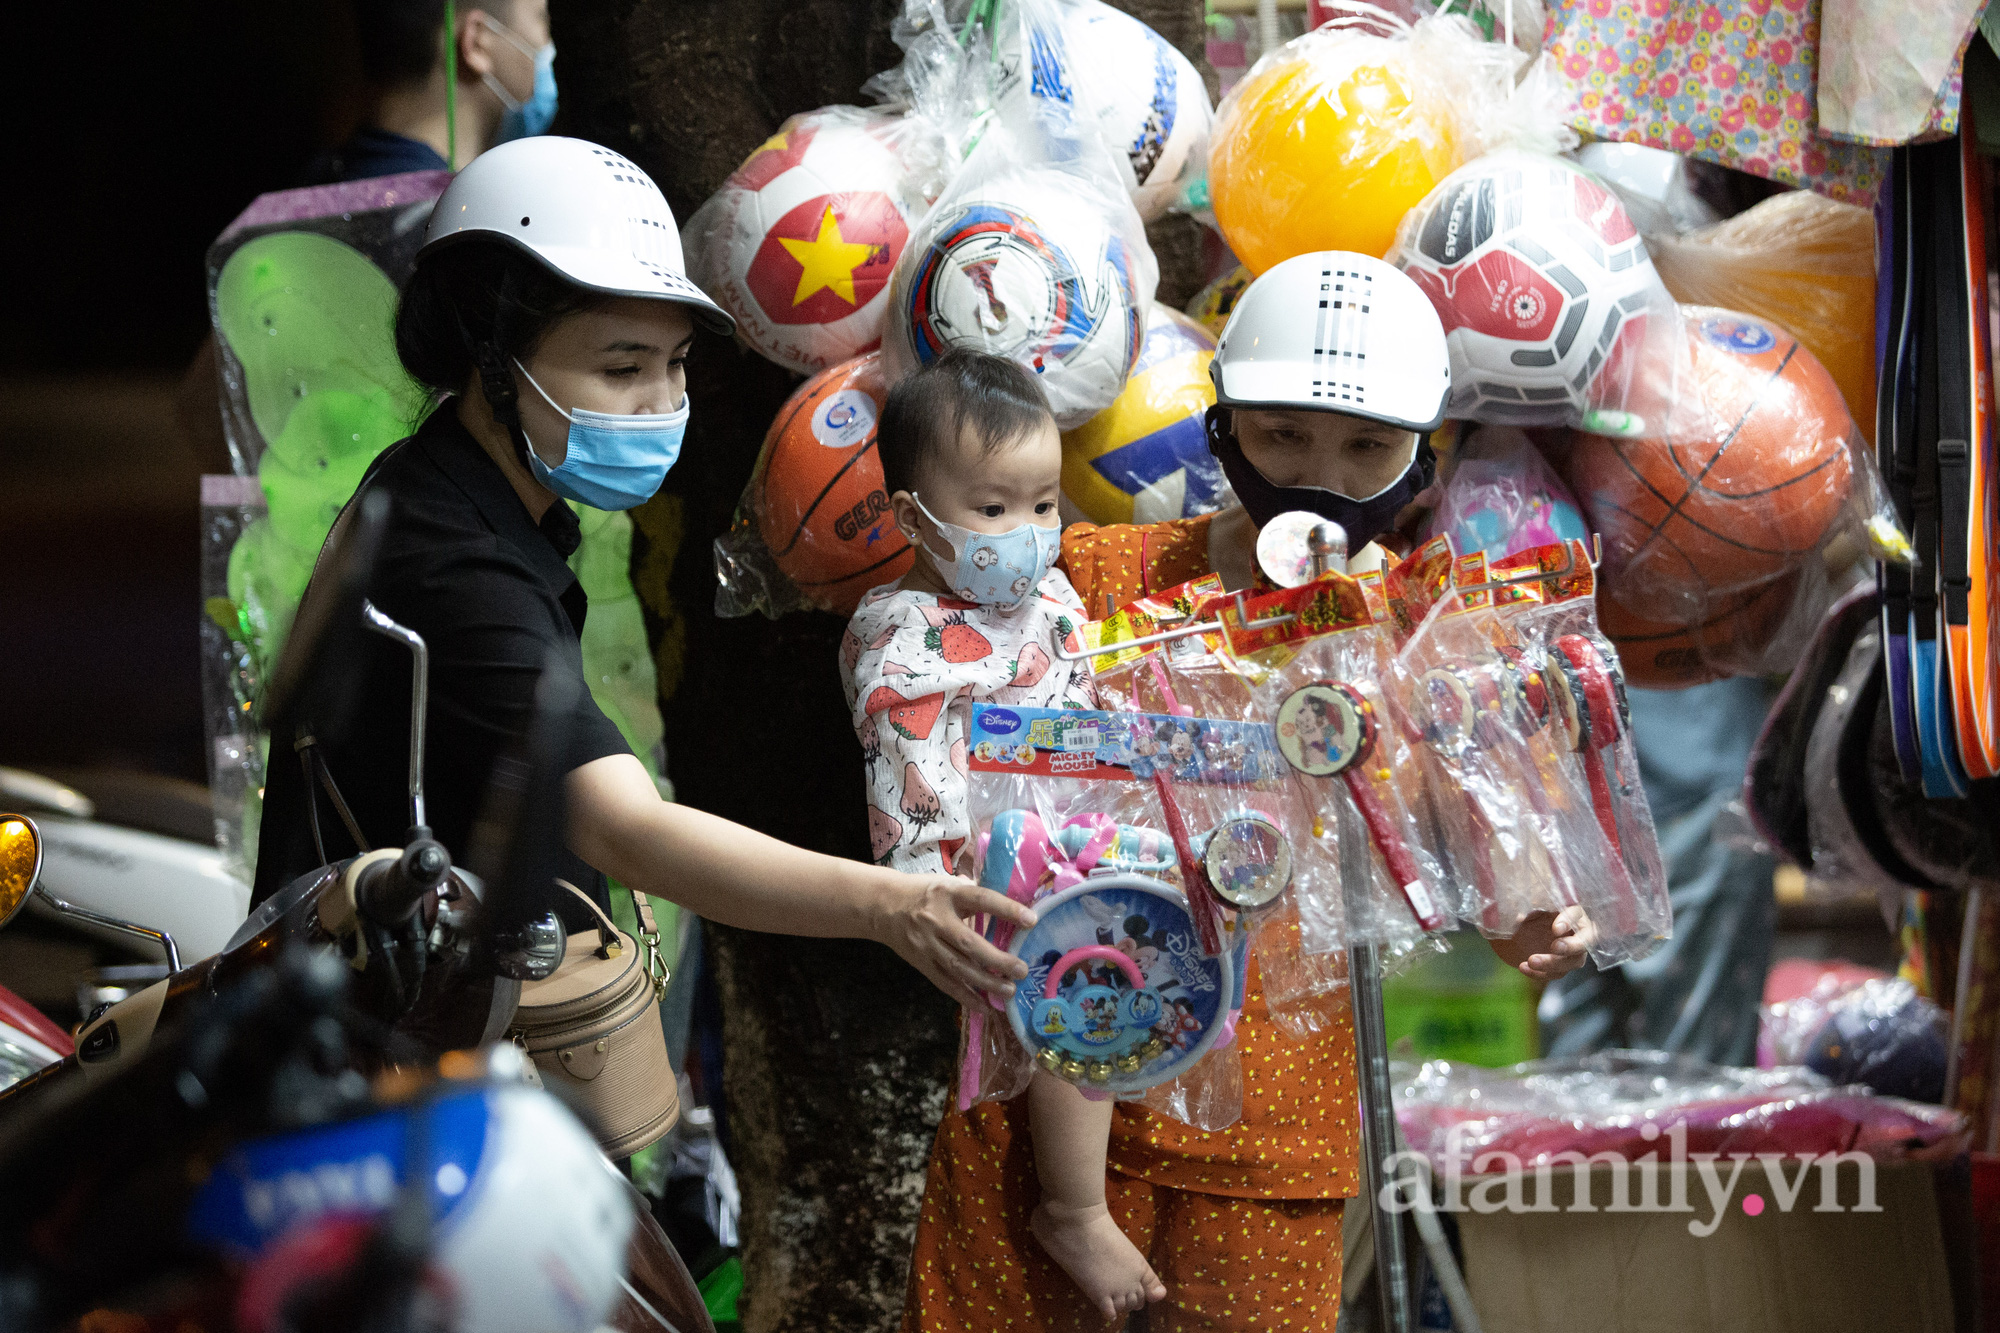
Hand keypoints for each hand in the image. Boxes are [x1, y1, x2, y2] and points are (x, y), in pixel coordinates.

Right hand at [874, 872, 1037, 1008]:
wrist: (882, 906)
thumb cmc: (922, 892)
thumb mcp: (946, 883)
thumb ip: (973, 891)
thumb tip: (1006, 898)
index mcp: (947, 894)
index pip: (981, 900)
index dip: (1007, 909)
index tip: (1032, 920)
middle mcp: (937, 920)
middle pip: (969, 943)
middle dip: (997, 959)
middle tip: (1021, 970)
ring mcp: (927, 944)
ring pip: (958, 967)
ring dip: (986, 982)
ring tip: (1009, 991)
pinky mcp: (921, 962)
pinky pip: (945, 983)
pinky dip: (965, 996)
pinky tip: (984, 1006)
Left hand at [1490, 905, 1593, 980]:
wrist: (1528, 929)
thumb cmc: (1535, 912)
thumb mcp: (1531, 906)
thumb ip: (1529, 908)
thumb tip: (1520, 917)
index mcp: (1572, 912)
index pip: (1576, 914)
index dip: (1568, 921)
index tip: (1555, 929)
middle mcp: (1579, 933)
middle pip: (1583, 942)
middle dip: (1570, 947)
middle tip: (1555, 947)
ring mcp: (1574, 952)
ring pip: (1572, 962)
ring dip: (1552, 964)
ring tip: (1531, 961)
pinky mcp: (1563, 966)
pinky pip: (1556, 973)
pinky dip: (1540, 973)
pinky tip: (1523, 968)